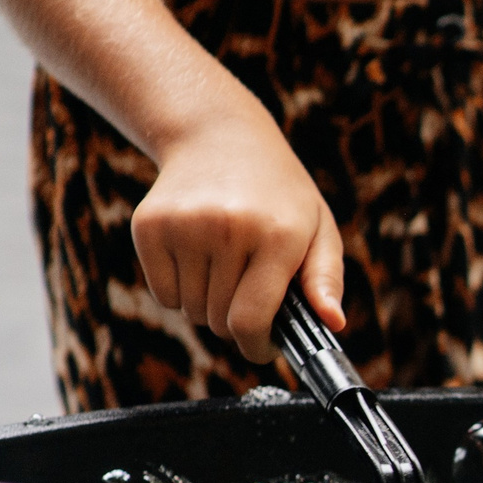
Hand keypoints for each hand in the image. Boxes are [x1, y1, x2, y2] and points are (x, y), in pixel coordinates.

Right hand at [130, 111, 347, 360]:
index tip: (262, 347)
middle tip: (247, 294)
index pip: (251, 320)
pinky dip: (178, 290)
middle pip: (219, 320)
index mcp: (277, 235)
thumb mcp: (318, 229)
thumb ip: (325, 279)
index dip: (256, 346)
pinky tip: (197, 257)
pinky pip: (162, 294)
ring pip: (190, 310)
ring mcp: (184, 225)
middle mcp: (228, 228)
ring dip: (207, 305)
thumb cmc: (279, 194)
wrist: (220, 135)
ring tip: (225, 268)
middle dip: (235, 322)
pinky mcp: (149, 225)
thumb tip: (333, 323)